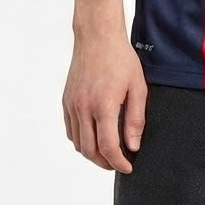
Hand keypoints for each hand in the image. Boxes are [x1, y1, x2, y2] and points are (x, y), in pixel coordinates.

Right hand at [62, 30, 146, 172]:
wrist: (97, 36)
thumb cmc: (121, 59)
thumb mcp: (137, 87)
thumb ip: (135, 119)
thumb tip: (133, 146)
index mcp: (103, 105)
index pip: (108, 147)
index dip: (118, 162)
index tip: (128, 167)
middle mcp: (83, 107)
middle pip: (90, 150)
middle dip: (105, 163)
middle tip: (118, 164)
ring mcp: (72, 104)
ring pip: (77, 143)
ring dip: (91, 154)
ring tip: (107, 154)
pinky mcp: (66, 100)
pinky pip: (70, 129)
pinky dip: (80, 140)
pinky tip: (93, 138)